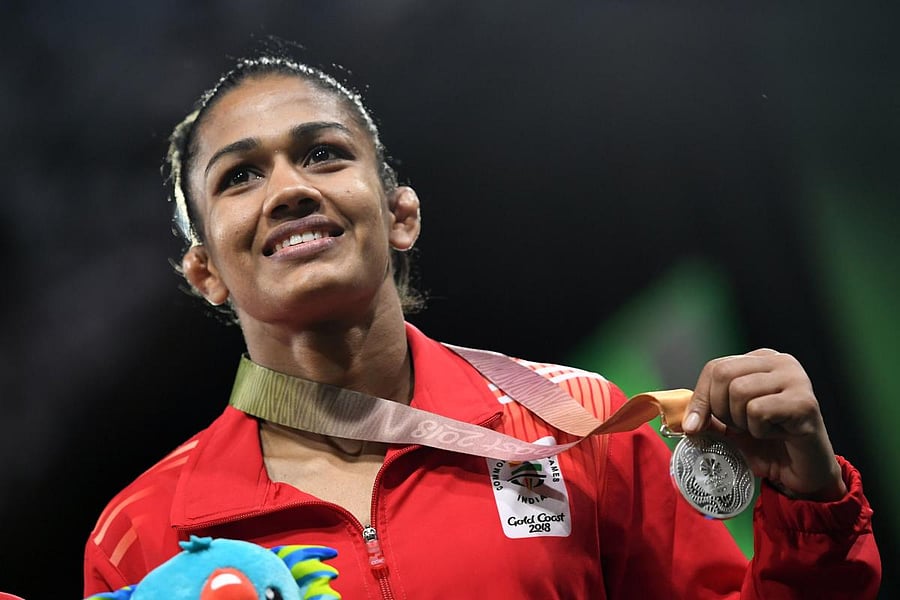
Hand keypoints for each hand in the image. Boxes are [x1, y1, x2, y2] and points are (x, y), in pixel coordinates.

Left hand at [682, 349, 846, 501]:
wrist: (803, 473)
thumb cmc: (768, 444)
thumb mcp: (729, 425)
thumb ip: (707, 414)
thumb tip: (683, 420)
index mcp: (761, 360)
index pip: (715, 367)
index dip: (700, 399)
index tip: (695, 426)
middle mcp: (780, 362)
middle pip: (723, 374)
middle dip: (720, 409)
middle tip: (740, 428)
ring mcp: (796, 379)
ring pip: (739, 391)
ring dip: (742, 422)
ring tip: (761, 430)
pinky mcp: (805, 402)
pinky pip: (758, 411)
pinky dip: (759, 430)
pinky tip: (777, 435)